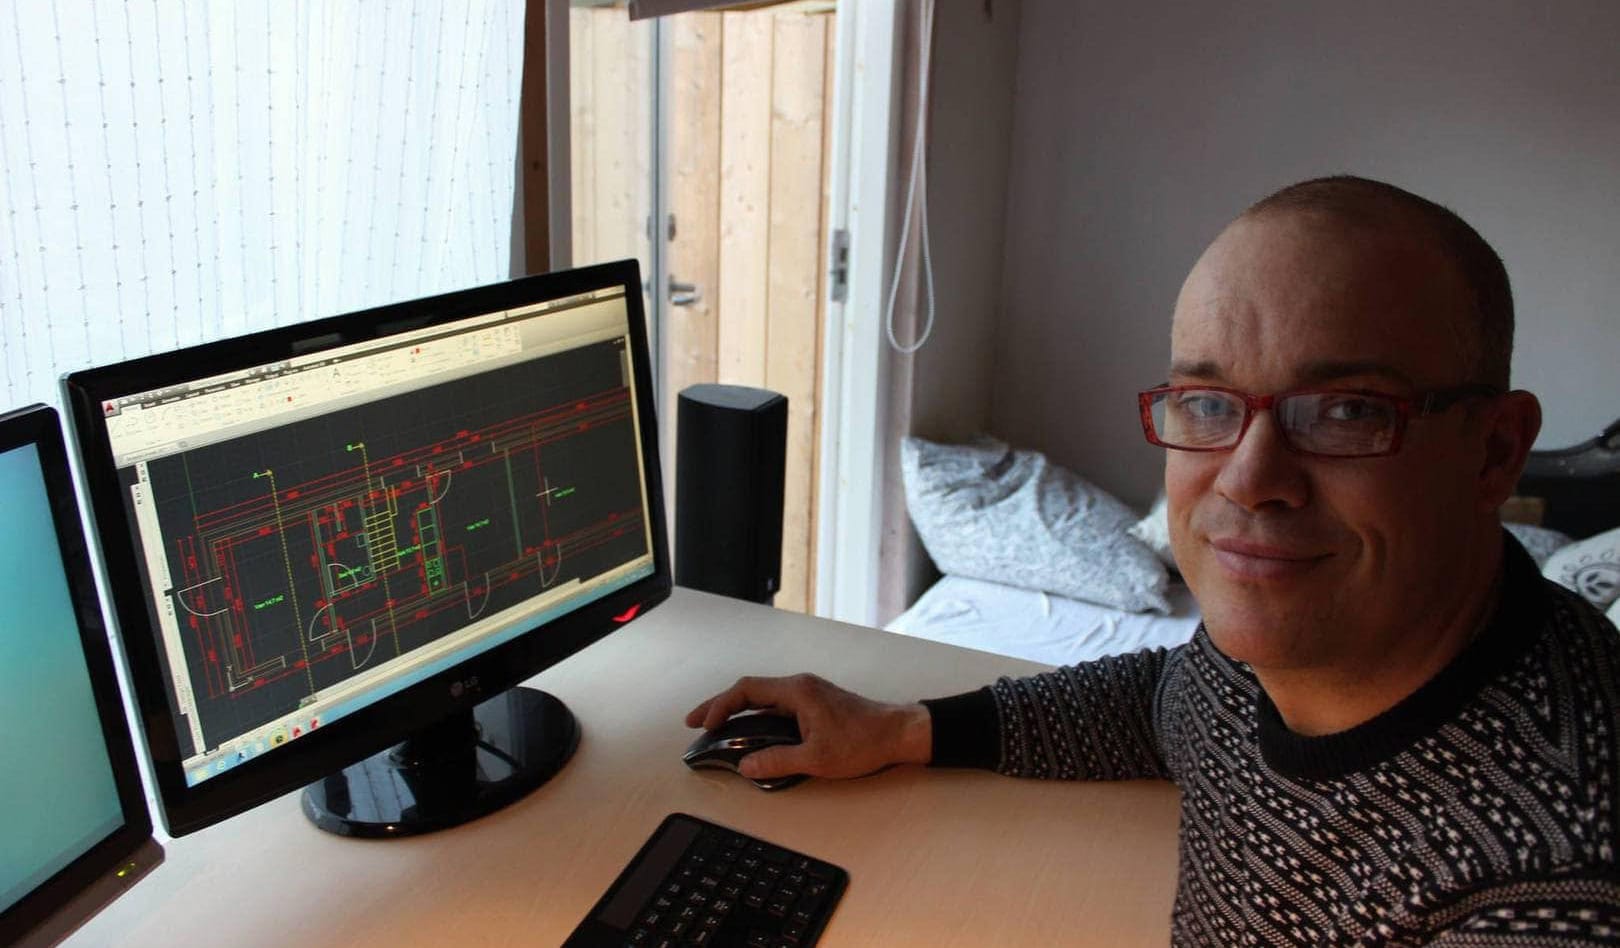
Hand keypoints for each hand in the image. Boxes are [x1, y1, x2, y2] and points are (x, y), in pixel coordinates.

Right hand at [685, 673, 932, 779]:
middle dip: (720, 705)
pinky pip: (776, 705)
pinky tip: (749, 731)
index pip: (747, 690)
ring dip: (737, 711)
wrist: (899, 733)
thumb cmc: (863, 742)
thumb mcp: (817, 758)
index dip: (720, 705)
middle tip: (695, 722)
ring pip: (762, 698)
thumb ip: (777, 761)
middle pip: (750, 690)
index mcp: (797, 691)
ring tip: (715, 728)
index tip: (703, 723)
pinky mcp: (815, 704)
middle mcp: (800, 686)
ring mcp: (808, 694)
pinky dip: (756, 716)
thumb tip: (746, 766)